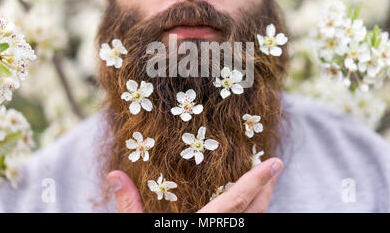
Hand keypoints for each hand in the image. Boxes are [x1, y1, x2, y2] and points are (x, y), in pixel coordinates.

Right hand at [107, 157, 282, 212]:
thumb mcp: (138, 229)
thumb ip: (128, 204)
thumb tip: (114, 175)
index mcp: (202, 227)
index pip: (236, 201)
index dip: (257, 180)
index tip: (275, 163)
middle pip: (255, 212)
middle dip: (266, 189)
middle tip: (273, 169)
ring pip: (254, 224)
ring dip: (261, 204)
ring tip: (263, 187)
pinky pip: (244, 232)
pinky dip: (250, 218)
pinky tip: (245, 212)